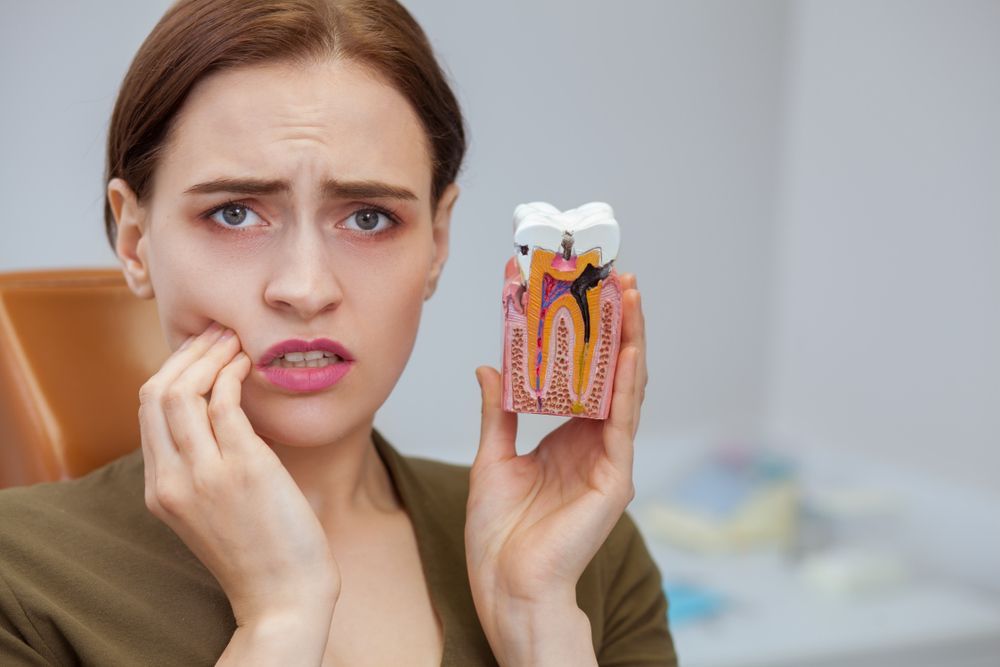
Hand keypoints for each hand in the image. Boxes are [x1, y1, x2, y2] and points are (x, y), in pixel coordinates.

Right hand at [138, 321, 339, 626]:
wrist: (282, 594)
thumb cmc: (259, 550)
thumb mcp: (212, 510)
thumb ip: (204, 468)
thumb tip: (221, 411)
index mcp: (160, 491)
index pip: (147, 412)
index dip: (171, 371)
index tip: (198, 350)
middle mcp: (172, 480)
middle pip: (154, 394)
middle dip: (186, 354)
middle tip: (216, 332)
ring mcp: (204, 475)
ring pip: (183, 392)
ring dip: (210, 356)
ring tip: (235, 340)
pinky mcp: (244, 469)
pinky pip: (224, 404)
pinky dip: (233, 374)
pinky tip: (249, 365)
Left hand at [465, 273, 646, 661]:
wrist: (507, 585)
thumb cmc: (500, 534)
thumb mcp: (493, 457)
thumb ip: (498, 412)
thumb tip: (490, 366)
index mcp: (569, 436)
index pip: (581, 372)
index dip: (578, 331)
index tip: (568, 289)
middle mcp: (595, 441)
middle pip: (610, 370)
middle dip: (614, 322)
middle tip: (612, 275)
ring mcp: (609, 457)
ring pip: (625, 386)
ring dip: (629, 337)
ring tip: (628, 293)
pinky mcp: (615, 476)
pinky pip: (624, 419)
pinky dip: (629, 381)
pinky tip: (630, 347)